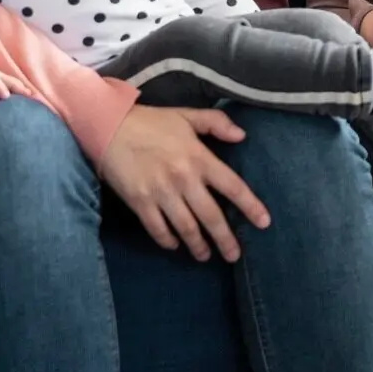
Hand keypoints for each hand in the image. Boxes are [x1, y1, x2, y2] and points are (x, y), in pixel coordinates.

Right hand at [98, 105, 270, 263]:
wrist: (108, 126)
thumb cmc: (151, 122)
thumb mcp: (186, 115)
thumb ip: (216, 123)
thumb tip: (242, 135)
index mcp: (199, 157)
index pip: (232, 186)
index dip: (250, 206)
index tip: (264, 223)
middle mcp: (184, 178)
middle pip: (211, 216)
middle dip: (225, 239)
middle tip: (234, 256)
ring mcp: (161, 193)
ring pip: (187, 228)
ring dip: (198, 246)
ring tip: (205, 256)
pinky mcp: (140, 202)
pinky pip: (158, 229)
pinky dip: (168, 240)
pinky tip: (175, 245)